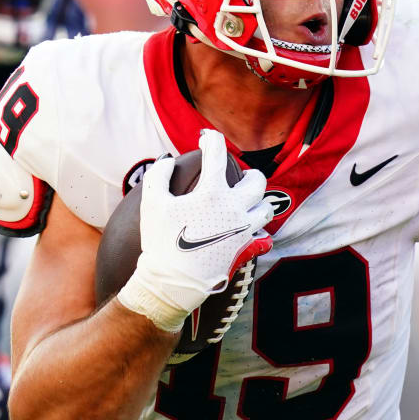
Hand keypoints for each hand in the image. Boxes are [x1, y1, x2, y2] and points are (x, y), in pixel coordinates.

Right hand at [117, 129, 273, 331]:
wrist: (172, 281)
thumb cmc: (160, 241)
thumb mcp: (152, 203)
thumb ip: (159, 175)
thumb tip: (167, 160)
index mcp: (212, 193)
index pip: (217, 155)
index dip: (211, 140)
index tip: (206, 138)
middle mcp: (235, 209)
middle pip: (257, 181)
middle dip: (249, 174)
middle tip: (240, 176)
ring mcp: (244, 231)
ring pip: (266, 209)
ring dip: (258, 202)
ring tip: (246, 203)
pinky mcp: (246, 251)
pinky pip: (265, 239)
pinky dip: (261, 234)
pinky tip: (251, 232)